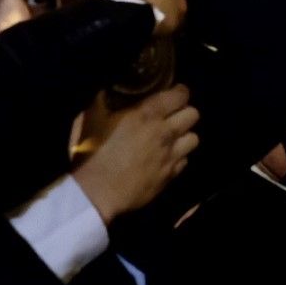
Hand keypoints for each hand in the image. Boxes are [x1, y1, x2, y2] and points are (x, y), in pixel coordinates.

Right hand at [73, 86, 199, 222]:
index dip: (180, 92)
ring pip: (194, 139)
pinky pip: (184, 161)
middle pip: (193, 115)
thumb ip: (103, 101)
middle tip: (172, 115)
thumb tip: (108, 92)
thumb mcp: (91, 118)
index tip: (173, 93)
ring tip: (172, 137)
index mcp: (147, 114)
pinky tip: (165, 158)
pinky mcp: (169, 176)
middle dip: (184, 111)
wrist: (96, 192)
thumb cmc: (91, 152)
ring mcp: (170, 156)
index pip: (180, 95)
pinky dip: (178, 157)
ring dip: (184, 135)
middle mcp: (165, 133)